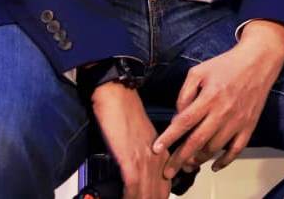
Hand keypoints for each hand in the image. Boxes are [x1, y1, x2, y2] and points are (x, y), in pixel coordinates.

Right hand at [90, 83, 169, 198]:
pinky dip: (129, 196)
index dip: (158, 197)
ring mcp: (145, 158)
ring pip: (148, 192)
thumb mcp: (142, 139)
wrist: (117, 95)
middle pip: (159, 192)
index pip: (166, 186)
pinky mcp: (130, 158)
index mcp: (163, 152)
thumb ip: (145, 157)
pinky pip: (133, 185)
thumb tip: (136, 176)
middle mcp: (158, 157)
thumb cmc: (125, 114)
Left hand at [153, 20, 283, 177]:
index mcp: (209, 97)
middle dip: (179, 158)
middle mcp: (223, 111)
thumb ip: (184, 94)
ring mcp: (237, 121)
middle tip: (168, 171)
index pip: (184, 122)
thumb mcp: (199, 71)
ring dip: (198, 160)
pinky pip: (236, 150)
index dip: (169, 138)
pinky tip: (214, 166)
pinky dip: (225, 161)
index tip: (156, 149)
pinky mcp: (249, 125)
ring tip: (187, 164)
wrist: (258, 60)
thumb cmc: (227, 65)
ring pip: (214, 148)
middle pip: (197, 141)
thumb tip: (178, 117)